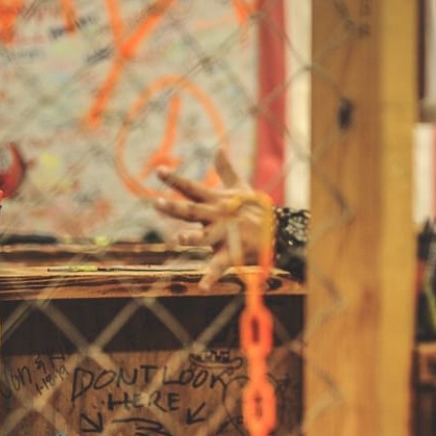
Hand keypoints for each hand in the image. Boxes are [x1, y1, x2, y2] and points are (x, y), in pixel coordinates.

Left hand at [153, 150, 266, 290]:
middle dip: (175, 208)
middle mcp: (217, 217)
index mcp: (216, 202)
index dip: (175, 180)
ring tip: (178, 240)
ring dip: (191, 238)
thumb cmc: (254, 210)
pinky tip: (202, 287)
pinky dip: (211, 278)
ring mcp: (224, 235)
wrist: (278, 232)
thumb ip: (226, 170)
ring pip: (204, 237)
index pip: (192, 189)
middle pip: (193, 211)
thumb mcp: (241, 188)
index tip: (158, 171)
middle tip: (157, 203)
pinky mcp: (232, 253)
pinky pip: (219, 267)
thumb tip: (219, 148)